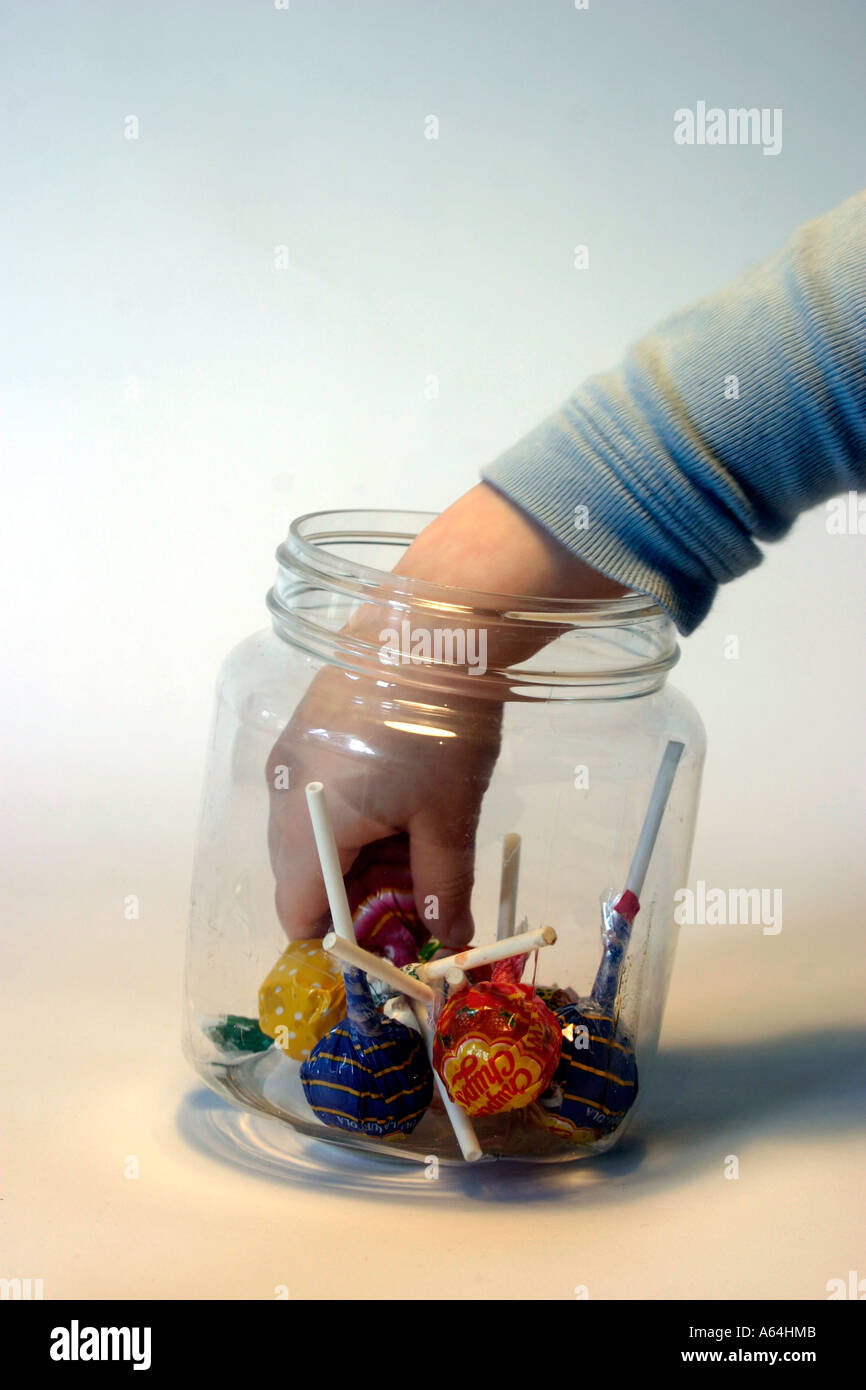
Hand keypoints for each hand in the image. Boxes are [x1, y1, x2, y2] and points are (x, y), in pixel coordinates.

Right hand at [266, 483, 624, 946]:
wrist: (432, 622)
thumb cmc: (440, 727)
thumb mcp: (447, 817)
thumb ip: (440, 888)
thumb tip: (445, 938)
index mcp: (308, 827)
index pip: (302, 915)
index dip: (346, 944)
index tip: (397, 948)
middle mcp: (286, 796)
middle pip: (308, 878)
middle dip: (364, 901)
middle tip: (424, 897)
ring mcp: (295, 758)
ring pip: (318, 837)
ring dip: (365, 858)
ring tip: (424, 846)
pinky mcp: (312, 729)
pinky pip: (323, 796)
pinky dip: (359, 817)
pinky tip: (408, 803)